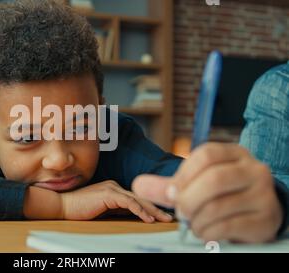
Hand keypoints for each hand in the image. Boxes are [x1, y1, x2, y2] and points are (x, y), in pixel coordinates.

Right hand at [60, 180, 172, 221]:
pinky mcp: (108, 194)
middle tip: (170, 217)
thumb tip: (132, 215)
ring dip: (153, 210)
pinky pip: (128, 203)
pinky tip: (148, 219)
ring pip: (138, 199)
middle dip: (157, 207)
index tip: (162, 215)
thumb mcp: (103, 210)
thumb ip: (117, 210)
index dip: (151, 206)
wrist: (63, 205)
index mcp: (113, 188)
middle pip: (141, 197)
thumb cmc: (79, 209)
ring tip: (164, 219)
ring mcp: (112, 188)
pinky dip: (140, 211)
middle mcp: (115, 185)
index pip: (137, 197)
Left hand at [132, 143, 282, 242]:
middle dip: (187, 199)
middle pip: (213, 179)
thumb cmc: (223, 193)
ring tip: (192, 223)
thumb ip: (169, 184)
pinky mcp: (264, 219)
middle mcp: (253, 170)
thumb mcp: (198, 182)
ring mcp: (263, 195)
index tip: (171, 192)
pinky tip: (204, 231)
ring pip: (218, 206)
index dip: (183, 175)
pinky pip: (227, 227)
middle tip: (180, 211)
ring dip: (196, 219)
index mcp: (235, 154)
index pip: (206, 155)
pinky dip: (207, 232)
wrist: (260, 211)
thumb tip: (139, 185)